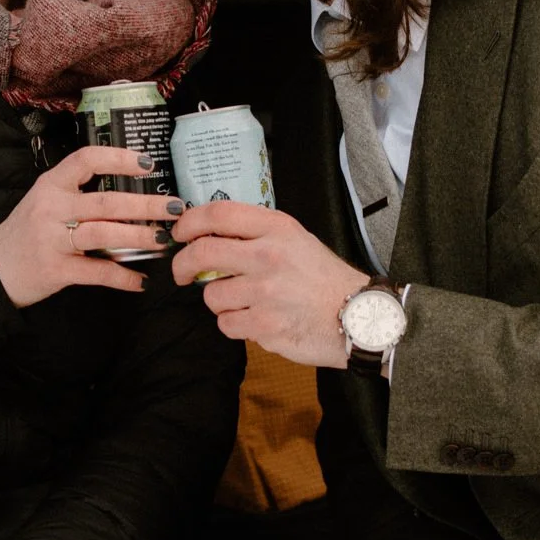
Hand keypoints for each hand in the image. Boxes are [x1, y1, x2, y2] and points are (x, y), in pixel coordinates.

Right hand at [0, 146, 182, 308]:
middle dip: (145, 206)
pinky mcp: (56, 270)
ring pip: (104, 234)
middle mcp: (51, 208)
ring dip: (139, 237)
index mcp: (51, 184)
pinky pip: (97, 272)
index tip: (148, 164)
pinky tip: (140, 281)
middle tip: (173, 208)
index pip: (86, 160)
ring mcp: (53, 240)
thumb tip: (130, 196)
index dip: (119, 158)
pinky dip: (122, 277)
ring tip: (163, 240)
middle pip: (106, 202)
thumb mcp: (44, 201)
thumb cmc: (27, 232)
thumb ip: (77, 194)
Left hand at [170, 201, 367, 366]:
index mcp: (277, 228)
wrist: (359, 316)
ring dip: (219, 301)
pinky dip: (235, 324)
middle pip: (202, 252)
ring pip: (211, 295)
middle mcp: (269, 256)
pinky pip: (226, 324)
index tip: (180, 233)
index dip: (189, 222)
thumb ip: (256, 233)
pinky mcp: (265, 326)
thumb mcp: (296, 239)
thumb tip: (208, 235)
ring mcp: (266, 293)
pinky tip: (256, 319)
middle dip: (182, 265)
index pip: (218, 213)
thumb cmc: (323, 278)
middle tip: (183, 273)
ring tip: (245, 301)